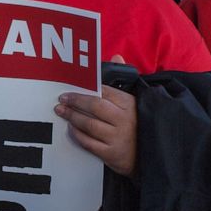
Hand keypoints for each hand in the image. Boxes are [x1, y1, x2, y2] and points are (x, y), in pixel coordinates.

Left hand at [55, 55, 137, 175]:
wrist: (149, 155)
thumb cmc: (137, 125)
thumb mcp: (135, 102)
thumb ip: (122, 81)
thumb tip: (116, 55)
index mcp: (129, 104)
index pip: (104, 92)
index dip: (85, 89)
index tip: (71, 88)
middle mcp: (124, 120)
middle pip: (94, 106)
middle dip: (75, 101)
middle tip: (62, 99)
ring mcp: (117, 138)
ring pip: (89, 124)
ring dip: (72, 117)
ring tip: (62, 111)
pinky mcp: (111, 154)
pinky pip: (88, 142)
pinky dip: (77, 134)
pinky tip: (71, 128)